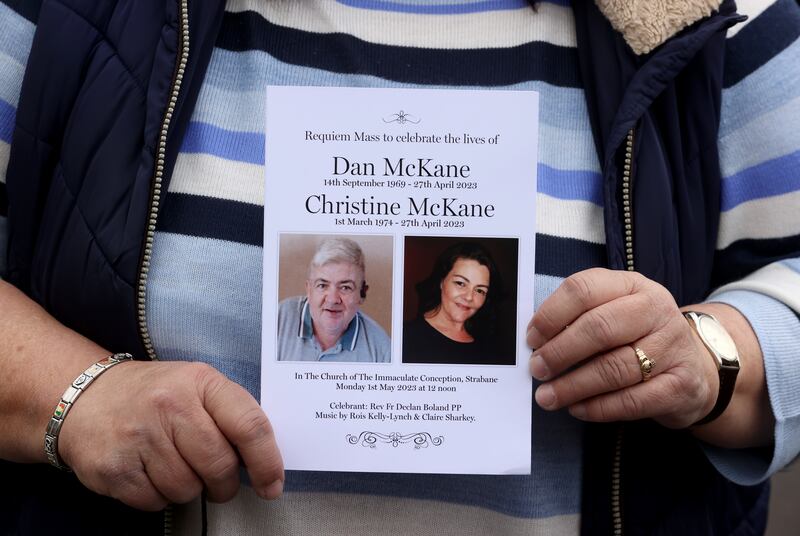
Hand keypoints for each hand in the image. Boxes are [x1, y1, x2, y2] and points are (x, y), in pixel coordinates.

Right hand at [58, 361, 283, 510]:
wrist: (84, 397)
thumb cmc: (154, 396)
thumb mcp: (197, 386)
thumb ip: (231, 415)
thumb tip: (264, 463)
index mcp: (200, 381)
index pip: (249, 425)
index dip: (267, 461)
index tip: (272, 484)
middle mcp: (169, 405)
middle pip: (220, 465)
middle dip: (225, 484)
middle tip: (218, 482)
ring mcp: (138, 436)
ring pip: (188, 489)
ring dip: (189, 489)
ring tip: (175, 466)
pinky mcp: (113, 467)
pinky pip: (155, 502)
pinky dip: (159, 497)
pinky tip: (150, 473)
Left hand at [527, 268, 718, 428]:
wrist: (696, 367)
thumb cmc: (638, 337)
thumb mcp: (613, 313)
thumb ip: (578, 318)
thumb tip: (535, 341)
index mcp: (632, 285)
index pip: (584, 289)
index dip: (551, 315)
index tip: (531, 339)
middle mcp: (656, 309)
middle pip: (598, 328)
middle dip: (560, 352)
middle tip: (536, 369)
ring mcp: (672, 347)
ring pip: (614, 368)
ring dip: (573, 386)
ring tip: (547, 396)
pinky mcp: (680, 385)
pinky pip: (632, 400)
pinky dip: (598, 407)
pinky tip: (577, 409)